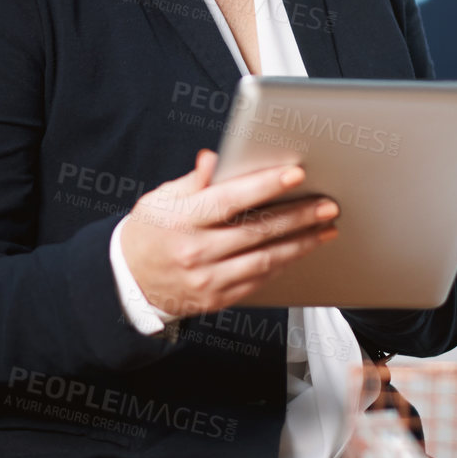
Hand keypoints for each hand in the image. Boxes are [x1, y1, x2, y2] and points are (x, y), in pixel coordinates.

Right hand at [117, 149, 339, 318]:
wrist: (129, 283)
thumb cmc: (149, 233)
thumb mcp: (160, 199)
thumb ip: (193, 180)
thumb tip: (214, 158)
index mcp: (181, 220)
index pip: (229, 199)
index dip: (264, 185)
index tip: (295, 174)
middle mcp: (195, 252)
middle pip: (256, 231)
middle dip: (298, 216)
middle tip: (327, 204)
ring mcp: (207, 280)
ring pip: (265, 259)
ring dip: (300, 243)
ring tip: (326, 228)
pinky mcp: (217, 299)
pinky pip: (258, 281)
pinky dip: (283, 264)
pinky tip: (300, 250)